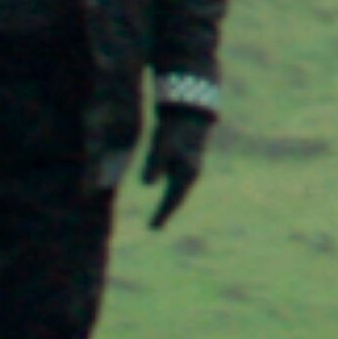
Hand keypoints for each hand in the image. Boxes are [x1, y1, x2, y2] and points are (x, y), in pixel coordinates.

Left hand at [139, 103, 217, 230]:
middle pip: (177, 197)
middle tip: (156, 227)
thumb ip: (154, 165)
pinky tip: (168, 192)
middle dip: (166, 211)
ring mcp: (191, 165)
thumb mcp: (161, 145)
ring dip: (170, 201)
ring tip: (161, 214)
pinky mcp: (187, 157)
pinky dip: (172, 190)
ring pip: (179, 189)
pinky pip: (179, 181)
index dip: (162, 214)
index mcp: (187, 173)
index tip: (153, 229)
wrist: (190, 109)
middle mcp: (191, 172)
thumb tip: (146, 184)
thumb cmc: (175, 128)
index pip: (172, 200)